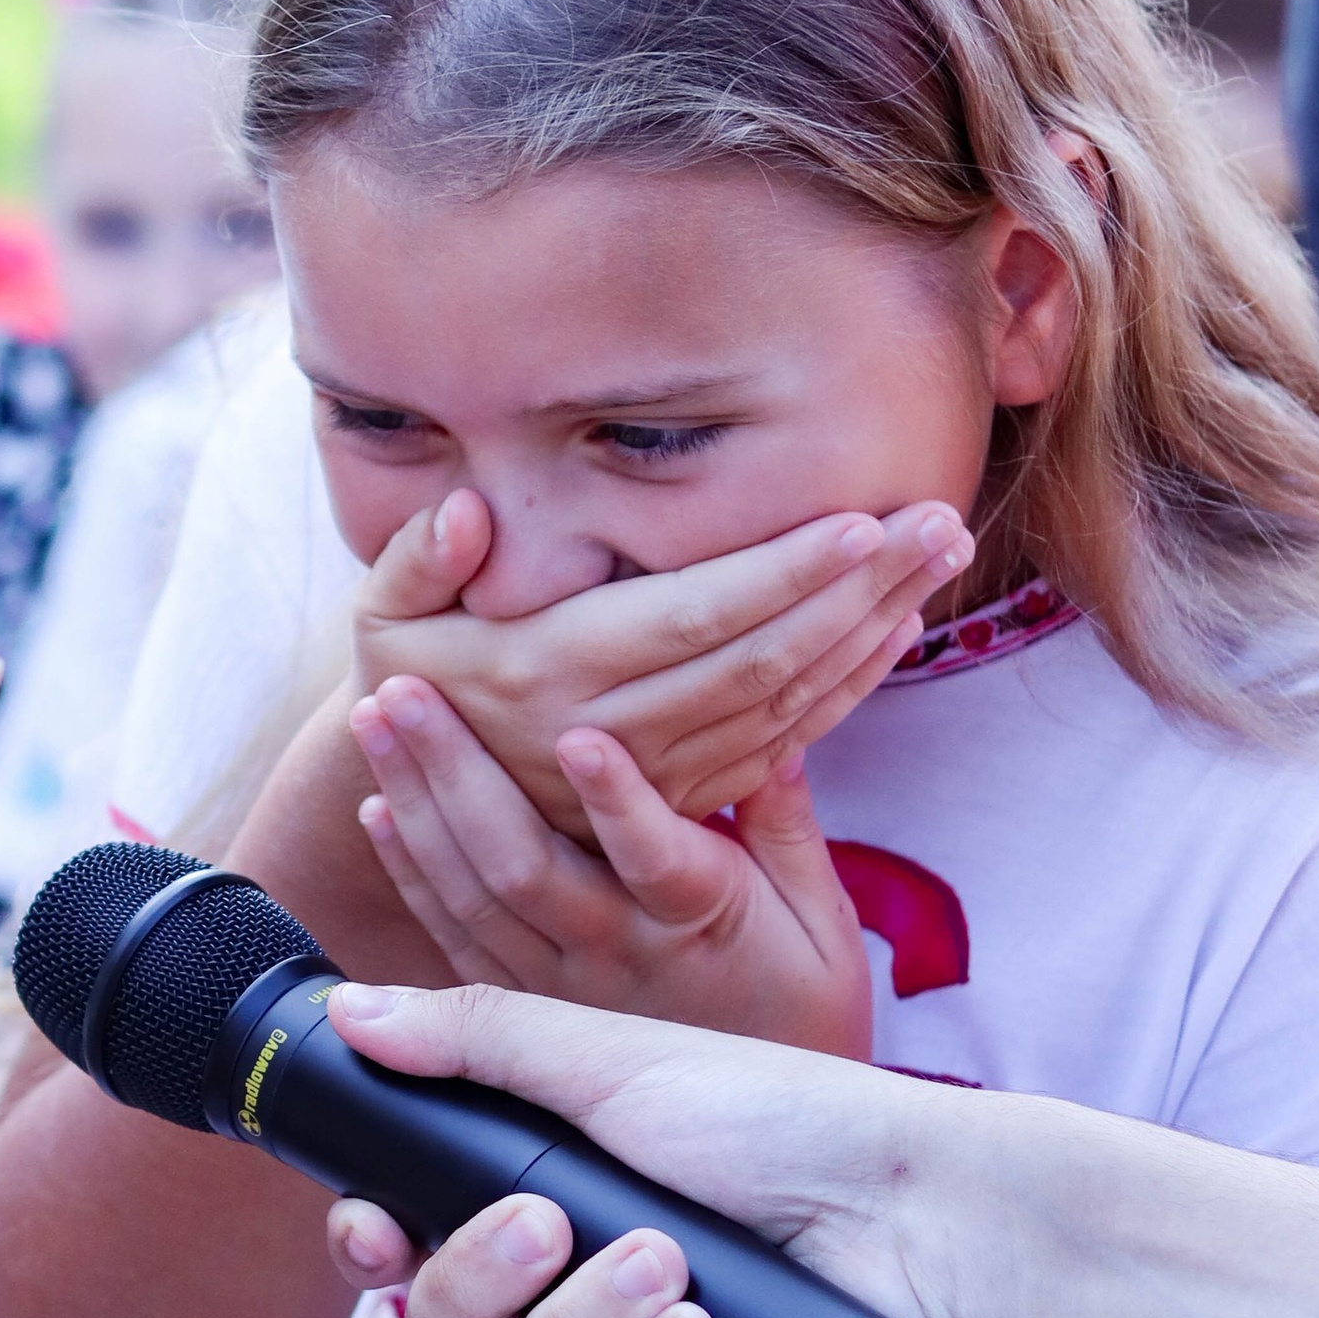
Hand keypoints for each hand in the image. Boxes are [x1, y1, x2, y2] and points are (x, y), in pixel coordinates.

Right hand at [315, 977, 944, 1317]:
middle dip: (477, 1281)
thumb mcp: (616, 1060)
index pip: (413, 1248)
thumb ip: (474, 1040)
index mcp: (545, 1199)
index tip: (374, 1227)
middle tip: (544, 1226)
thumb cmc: (784, 1122)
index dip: (374, 1249)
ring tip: (670, 1268)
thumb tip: (347, 1011)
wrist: (925, 1217)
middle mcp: (575, 1292)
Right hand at [353, 490, 974, 837]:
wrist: (420, 800)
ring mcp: (654, 780)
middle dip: (858, 591)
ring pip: (784, 710)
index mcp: (543, 674)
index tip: (859, 521)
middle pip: (762, 661)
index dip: (780, 574)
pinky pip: (781, 752)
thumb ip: (415, 560)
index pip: (689, 617)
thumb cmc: (409, 679)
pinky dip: (843, 693)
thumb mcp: (379, 619)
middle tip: (940, 523)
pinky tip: (892, 634)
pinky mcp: (681, 805)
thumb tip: (468, 512)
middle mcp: (608, 736)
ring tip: (936, 560)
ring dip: (869, 635)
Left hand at [353, 676, 872, 1055]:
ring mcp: (566, 988)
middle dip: (456, 769)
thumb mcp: (822, 920)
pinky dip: (412, 873)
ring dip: (416, 804)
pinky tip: (379, 812)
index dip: (617, 799)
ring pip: (474, 895)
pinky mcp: (533, 1010)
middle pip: (524, 864)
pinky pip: (456, 939)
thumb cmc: (807, 1011)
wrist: (775, 1143)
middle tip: (402, 689)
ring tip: (373, 720)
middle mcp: (621, 955)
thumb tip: (768, 731)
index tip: (576, 735)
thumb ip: (784, 822)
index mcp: (703, 920)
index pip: (656, 855)